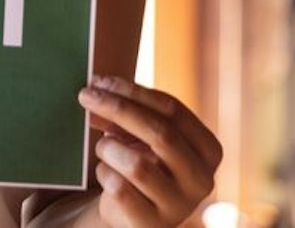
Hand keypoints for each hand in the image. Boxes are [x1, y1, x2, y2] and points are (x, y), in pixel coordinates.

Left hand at [78, 75, 221, 226]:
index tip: (99, 81)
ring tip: (104, 148)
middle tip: (85, 95)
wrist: (131, 211)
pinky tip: (106, 173)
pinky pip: (119, 190)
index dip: (133, 91)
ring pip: (137, 165)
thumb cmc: (140, 161)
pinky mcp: (152, 224)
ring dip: (109, 148)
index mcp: (208, 150)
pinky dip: (104, 174)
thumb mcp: (143, 135)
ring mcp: (180, 206)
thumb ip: (129, 112)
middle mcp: (202, 179)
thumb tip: (97, 91)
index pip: (173, 110)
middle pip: (159, 133)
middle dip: (118, 109)